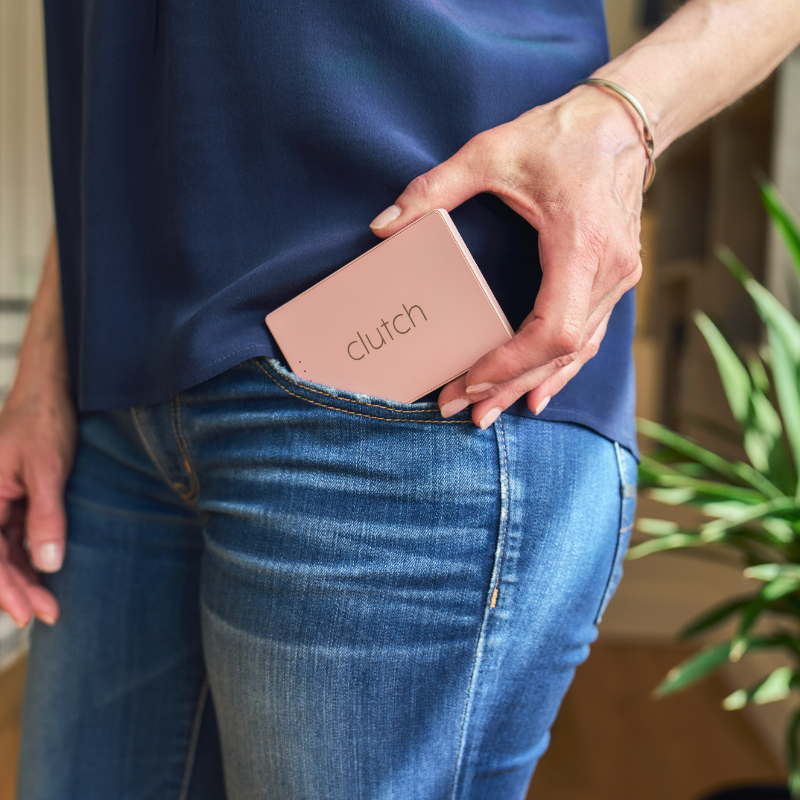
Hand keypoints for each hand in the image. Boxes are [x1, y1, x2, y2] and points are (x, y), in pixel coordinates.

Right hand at [0, 386, 76, 626]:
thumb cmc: (45, 422)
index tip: (27, 615)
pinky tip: (45, 576)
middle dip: (17, 591)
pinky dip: (28, 558)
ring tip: (51, 606)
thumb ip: (47, 515)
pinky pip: (13, 537)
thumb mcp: (49, 468)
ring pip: (3, 551)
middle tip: (47, 616)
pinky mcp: (12, 498)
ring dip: (24, 579)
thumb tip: (48, 565)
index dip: (5, 590)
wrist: (50, 391)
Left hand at [369, 85, 644, 427]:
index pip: (551, 330)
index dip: (510, 365)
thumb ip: (435, 188)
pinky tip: (535, 394)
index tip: (468, 381)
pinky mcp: (615, 279)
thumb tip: (383, 227)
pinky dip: (560, 369)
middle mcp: (609, 270)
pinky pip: (588, 338)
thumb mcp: (493, 151)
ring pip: (575, 353)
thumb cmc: (561, 135)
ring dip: (530, 384)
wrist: (623, 122)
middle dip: (508, 386)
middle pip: (560, 353)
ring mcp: (619, 278)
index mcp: (582, 244)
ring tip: (488, 412)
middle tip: (463, 413)